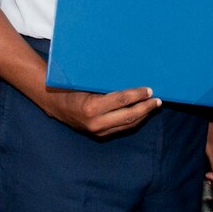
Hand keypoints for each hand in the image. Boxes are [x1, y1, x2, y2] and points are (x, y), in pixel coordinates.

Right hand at [40, 85, 161, 138]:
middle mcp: (96, 123)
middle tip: (157, 100)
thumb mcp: (86, 82)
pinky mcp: (100, 135)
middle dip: (146, 108)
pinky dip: (133, 120)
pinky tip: (141, 113)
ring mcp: (98, 131)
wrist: (55, 104)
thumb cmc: (70, 88)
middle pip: (129, 116)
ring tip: (153, 106)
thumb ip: (105, 83)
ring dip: (143, 115)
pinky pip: (121, 128)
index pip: (122, 101)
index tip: (149, 89)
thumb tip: (129, 76)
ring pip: (127, 125)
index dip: (137, 95)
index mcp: (91, 108)